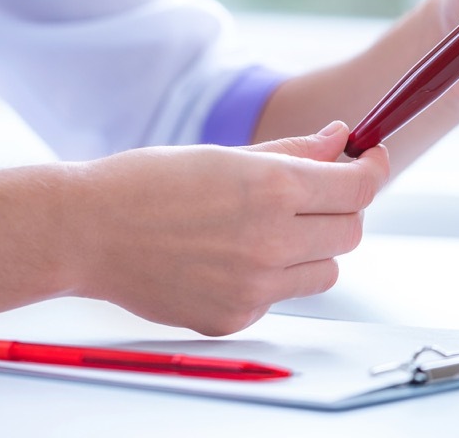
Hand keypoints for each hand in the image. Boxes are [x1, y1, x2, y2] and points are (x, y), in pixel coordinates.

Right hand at [66, 122, 388, 334]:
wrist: (86, 232)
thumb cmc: (147, 183)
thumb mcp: (225, 154)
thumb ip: (292, 152)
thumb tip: (341, 140)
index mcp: (271, 189)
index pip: (358, 188)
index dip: (371, 171)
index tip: (370, 161)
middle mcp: (271, 242)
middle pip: (351, 232)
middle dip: (341, 209)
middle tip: (313, 194)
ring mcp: (254, 287)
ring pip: (324, 271)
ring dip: (311, 248)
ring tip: (263, 228)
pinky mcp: (235, 317)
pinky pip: (279, 297)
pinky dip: (268, 278)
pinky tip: (225, 257)